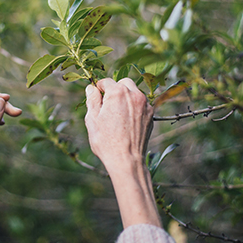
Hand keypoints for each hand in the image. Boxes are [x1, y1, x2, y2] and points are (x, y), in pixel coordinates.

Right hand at [85, 78, 160, 227]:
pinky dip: (135, 107)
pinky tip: (127, 121)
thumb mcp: (92, 119)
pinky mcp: (151, 114)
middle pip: (123, 83)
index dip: (99, 89)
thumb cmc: (106, 141)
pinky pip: (141, 104)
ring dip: (126, 97)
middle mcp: (134, 94)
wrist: (127, 160)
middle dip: (115, 90)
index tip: (96, 98)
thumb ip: (92, 100)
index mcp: (117, 93)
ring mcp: (145, 104)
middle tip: (107, 105)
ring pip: (134, 92)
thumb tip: (91, 88)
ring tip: (118, 114)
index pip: (106, 82)